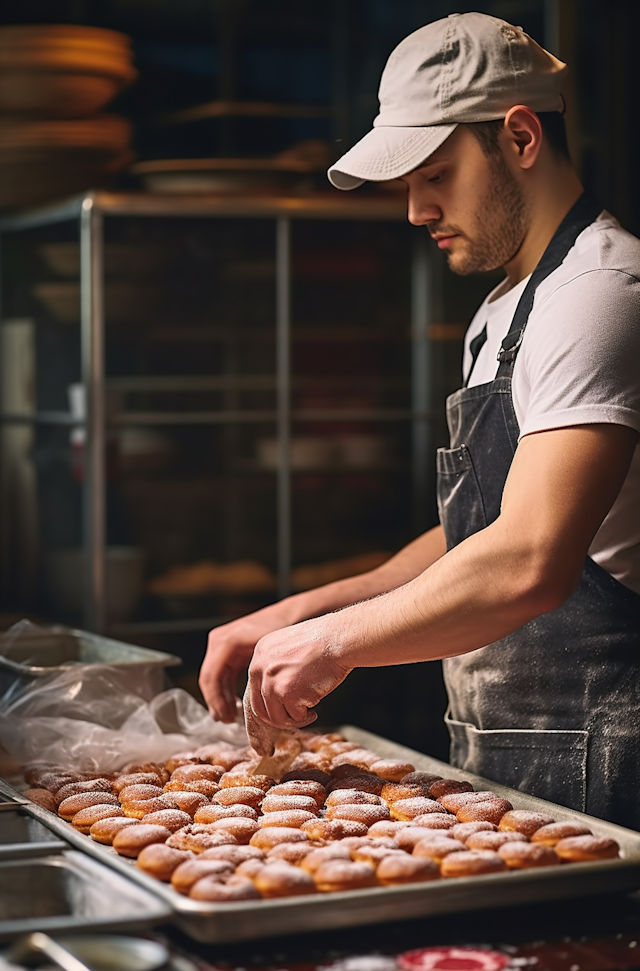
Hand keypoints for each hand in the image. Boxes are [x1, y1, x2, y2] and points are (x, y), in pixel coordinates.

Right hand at [199, 614, 281, 721]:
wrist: (290, 615)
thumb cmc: (283, 630)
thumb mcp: (268, 654)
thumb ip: (256, 676)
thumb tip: (253, 705)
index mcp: (226, 641)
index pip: (210, 676)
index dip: (216, 700)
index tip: (225, 716)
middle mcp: (219, 641)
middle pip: (208, 678)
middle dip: (216, 702)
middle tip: (226, 720)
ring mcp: (221, 645)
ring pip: (213, 678)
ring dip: (219, 698)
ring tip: (229, 716)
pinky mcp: (228, 651)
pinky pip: (222, 674)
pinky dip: (225, 690)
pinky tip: (233, 704)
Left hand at [246, 613, 352, 729]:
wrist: (337, 638)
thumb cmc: (323, 641)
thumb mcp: (288, 646)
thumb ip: (276, 666)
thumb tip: (274, 691)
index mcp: (260, 654)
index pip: (255, 689)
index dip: (269, 703)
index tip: (282, 708)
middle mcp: (260, 668)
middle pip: (260, 708)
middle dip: (279, 716)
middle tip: (296, 716)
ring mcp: (271, 682)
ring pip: (276, 717)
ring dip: (294, 718)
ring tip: (309, 710)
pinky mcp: (286, 693)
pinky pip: (295, 716)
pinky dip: (307, 714)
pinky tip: (316, 702)